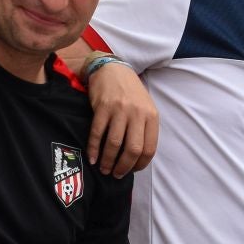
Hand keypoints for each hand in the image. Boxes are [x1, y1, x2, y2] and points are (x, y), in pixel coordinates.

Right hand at [85, 60, 158, 175]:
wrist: (112, 69)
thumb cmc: (130, 92)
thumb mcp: (146, 107)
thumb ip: (145, 128)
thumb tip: (138, 157)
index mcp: (151, 116)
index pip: (149, 148)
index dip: (139, 164)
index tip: (131, 171)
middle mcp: (137, 114)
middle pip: (132, 149)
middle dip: (123, 167)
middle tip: (116, 174)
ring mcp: (119, 110)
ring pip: (114, 144)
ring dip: (108, 161)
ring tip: (104, 169)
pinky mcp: (102, 107)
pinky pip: (98, 134)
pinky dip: (94, 149)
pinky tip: (92, 158)